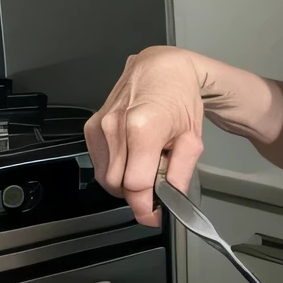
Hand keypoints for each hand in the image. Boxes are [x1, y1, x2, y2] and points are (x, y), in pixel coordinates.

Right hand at [84, 46, 209, 226]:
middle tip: (157, 184)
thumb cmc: (180, 98)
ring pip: (106, 177)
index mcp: (143, 128)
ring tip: (145, 162)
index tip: (156, 215)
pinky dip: (115, 167)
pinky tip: (132, 153)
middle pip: (118, 185)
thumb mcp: (192, 137)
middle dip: (138, 194)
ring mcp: (100, 125)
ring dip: (125, 181)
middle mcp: (115, 126)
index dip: (147, 206)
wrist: (163, 68)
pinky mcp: (91, 126)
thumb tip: (171, 202)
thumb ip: (180, 173)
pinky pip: (100, 163)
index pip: (135, 185)